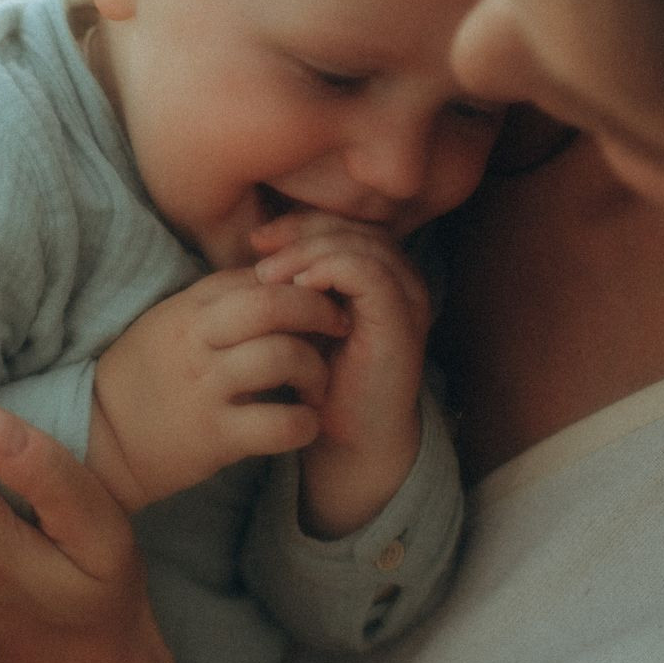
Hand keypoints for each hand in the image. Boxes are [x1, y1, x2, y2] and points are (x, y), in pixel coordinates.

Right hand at [91, 269, 351, 509]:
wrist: (99, 440)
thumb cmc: (145, 376)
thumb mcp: (170, 322)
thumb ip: (218, 299)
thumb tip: (277, 273)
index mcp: (188, 308)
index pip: (258, 275)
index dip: (300, 280)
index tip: (321, 296)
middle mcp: (195, 341)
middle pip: (275, 304)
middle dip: (319, 310)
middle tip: (338, 327)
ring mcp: (205, 388)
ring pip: (285, 357)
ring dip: (317, 370)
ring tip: (317, 384)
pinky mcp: (215, 437)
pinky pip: (281, 423)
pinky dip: (305, 423)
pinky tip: (303, 423)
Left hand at [250, 215, 431, 536]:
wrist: (349, 439)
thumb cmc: (321, 381)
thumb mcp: (300, 318)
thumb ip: (292, 280)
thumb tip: (256, 241)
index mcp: (379, 273)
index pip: (341, 224)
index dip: (299, 224)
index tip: (256, 241)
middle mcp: (401, 278)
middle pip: (351, 226)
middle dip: (300, 231)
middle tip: (258, 248)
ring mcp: (407, 297)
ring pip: (359, 242)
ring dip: (308, 251)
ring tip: (270, 273)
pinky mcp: (402, 319)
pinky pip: (367, 272)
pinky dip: (328, 270)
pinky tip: (296, 287)